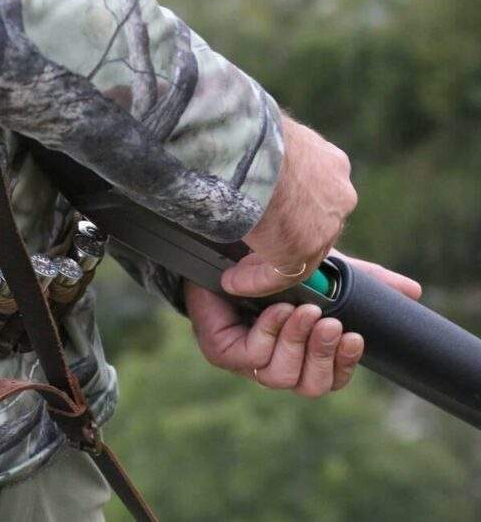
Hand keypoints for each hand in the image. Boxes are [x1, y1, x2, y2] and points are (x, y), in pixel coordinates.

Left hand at [186, 256, 420, 396]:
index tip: (356, 337)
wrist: (221, 248)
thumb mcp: (321, 271)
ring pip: (281, 375)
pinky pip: (252, 357)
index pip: (331, 378)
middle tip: (331, 324)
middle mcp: (275, 363)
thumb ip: (362, 283)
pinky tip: (276, 309)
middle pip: (311, 386)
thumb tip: (411, 291)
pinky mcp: (221, 353)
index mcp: (301, 353)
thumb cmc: (270, 264)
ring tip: (304, 311)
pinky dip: (270, 331)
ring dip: (297, 342)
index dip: (345, 364)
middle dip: (323, 355)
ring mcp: (246, 362)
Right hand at [223, 117, 357, 296]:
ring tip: (235, 274)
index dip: (289, 214)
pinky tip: (230, 282)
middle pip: (313, 228)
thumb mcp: (263, 137)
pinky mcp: (304, 248)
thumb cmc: (242, 130)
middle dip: (281, 242)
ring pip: (299, 254)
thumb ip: (263, 154)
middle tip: (249, 256)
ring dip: (266, 266)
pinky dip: (255, 281)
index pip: (315, 197)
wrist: (245, 143)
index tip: (265, 222)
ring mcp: (326, 223)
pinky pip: (283, 274)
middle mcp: (337, 192)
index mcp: (329, 162)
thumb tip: (234, 157)